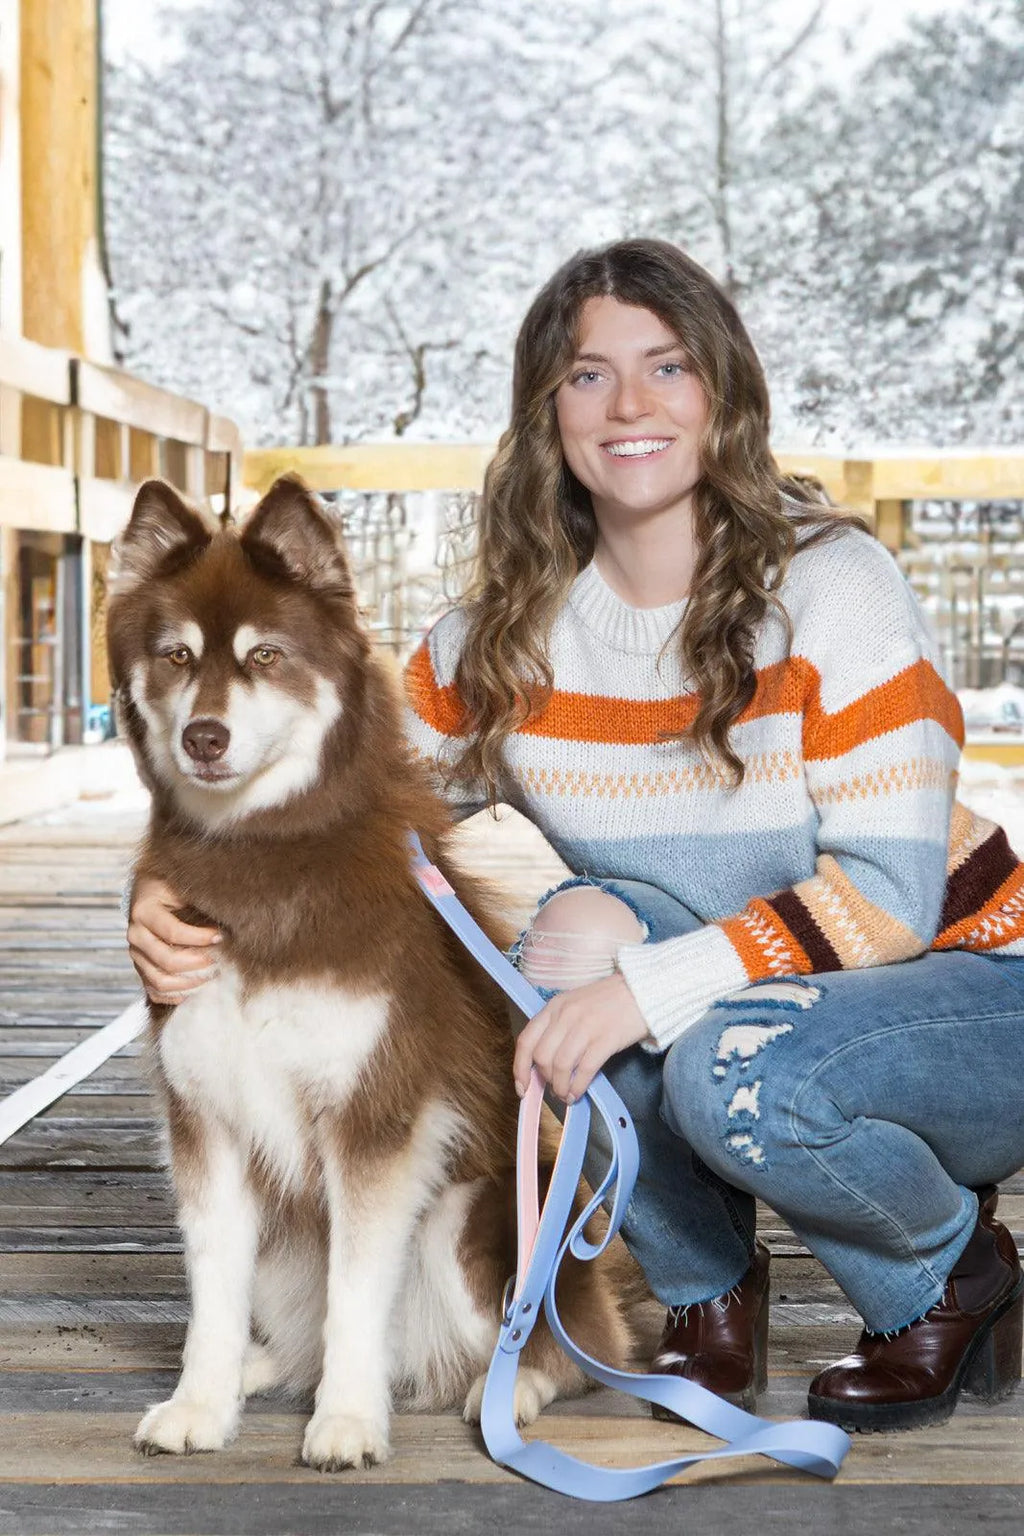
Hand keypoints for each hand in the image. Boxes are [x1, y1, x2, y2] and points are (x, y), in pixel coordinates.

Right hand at [127, 876, 221, 1004]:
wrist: (150, 891)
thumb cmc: (171, 887)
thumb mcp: (180, 885)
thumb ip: (198, 899)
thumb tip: (228, 919)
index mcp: (144, 911)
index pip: (173, 932)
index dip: (200, 937)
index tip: (221, 936)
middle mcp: (135, 935)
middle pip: (166, 960)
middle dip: (198, 963)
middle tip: (219, 959)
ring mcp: (136, 954)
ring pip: (160, 981)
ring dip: (190, 982)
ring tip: (212, 975)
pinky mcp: (140, 967)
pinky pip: (154, 991)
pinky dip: (176, 994)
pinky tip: (196, 987)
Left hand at [512, 970, 651, 1102]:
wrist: (642, 991)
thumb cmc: (609, 1001)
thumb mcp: (575, 1006)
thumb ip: (557, 1028)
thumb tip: (545, 1065)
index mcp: (554, 1006)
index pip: (526, 1041)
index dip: (520, 1068)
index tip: (522, 1088)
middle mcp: (565, 1015)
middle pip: (542, 1057)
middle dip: (546, 1079)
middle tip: (554, 1089)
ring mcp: (585, 1026)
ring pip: (561, 1066)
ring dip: (561, 1087)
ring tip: (567, 1094)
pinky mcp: (606, 1039)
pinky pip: (584, 1070)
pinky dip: (578, 1086)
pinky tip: (578, 1092)